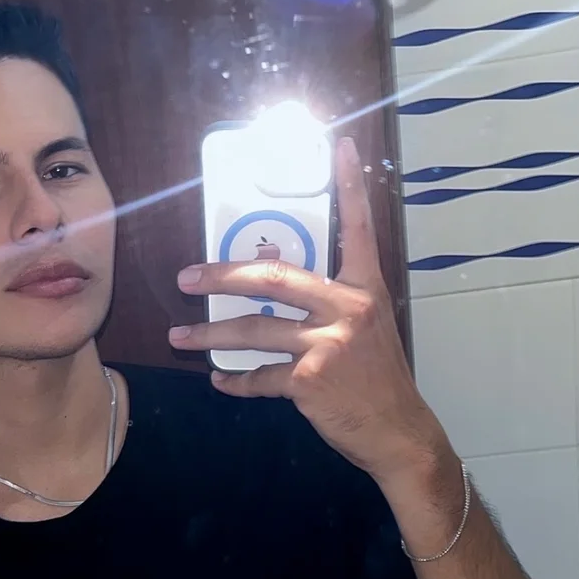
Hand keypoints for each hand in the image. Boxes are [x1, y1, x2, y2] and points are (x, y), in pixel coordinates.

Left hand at [169, 136, 444, 486]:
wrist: (398, 432)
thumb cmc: (378, 381)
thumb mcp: (368, 329)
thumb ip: (330, 303)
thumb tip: (271, 278)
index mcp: (365, 289)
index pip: (358, 229)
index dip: (350, 187)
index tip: (340, 147)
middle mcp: (348, 308)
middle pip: (273, 278)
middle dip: (222, 276)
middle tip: (187, 277)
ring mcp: (328, 344)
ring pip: (253, 330)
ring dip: (210, 335)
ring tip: (179, 336)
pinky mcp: (309, 380)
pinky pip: (260, 376)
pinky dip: (236, 380)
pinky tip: (221, 379)